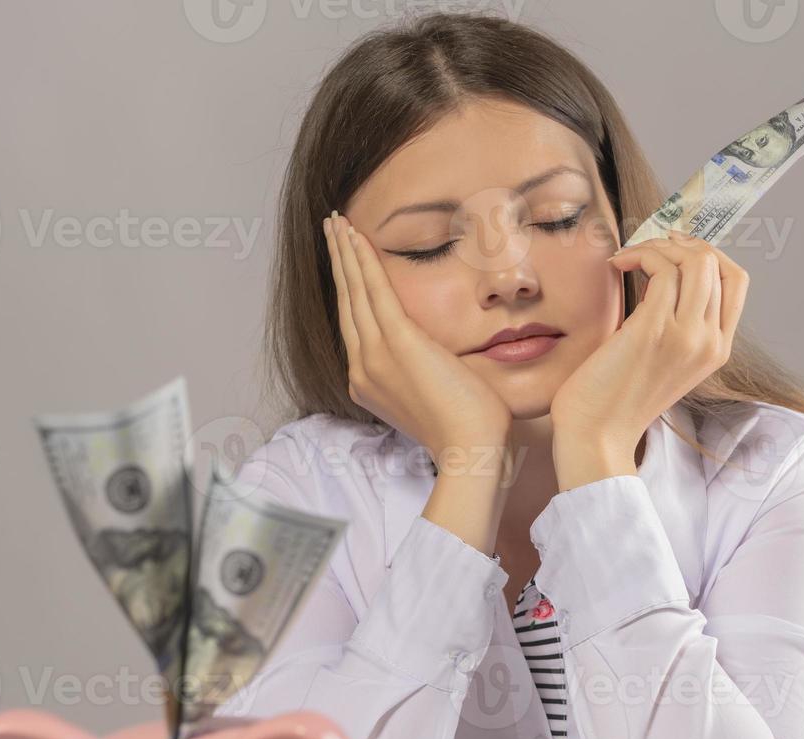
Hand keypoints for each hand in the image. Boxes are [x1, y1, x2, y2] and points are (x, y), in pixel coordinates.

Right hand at [323, 212, 513, 470]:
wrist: (471, 450)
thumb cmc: (468, 431)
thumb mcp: (439, 395)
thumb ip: (431, 370)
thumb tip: (447, 356)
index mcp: (371, 382)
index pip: (356, 324)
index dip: (349, 287)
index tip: (345, 260)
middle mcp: (363, 368)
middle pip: (346, 302)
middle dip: (338, 261)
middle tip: (332, 228)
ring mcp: (375, 356)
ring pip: (353, 291)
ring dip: (344, 252)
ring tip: (336, 222)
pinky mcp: (397, 343)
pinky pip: (372, 291)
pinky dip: (361, 260)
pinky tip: (354, 236)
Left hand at [549, 230, 747, 455]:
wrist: (596, 436)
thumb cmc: (616, 398)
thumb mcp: (662, 359)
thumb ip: (675, 324)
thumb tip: (664, 275)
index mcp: (717, 350)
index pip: (736, 281)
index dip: (707, 252)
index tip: (674, 247)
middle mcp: (710, 342)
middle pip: (716, 263)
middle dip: (680, 243)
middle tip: (646, 246)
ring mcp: (686, 336)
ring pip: (693, 260)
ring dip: (656, 246)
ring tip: (628, 257)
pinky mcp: (654, 330)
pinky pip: (661, 269)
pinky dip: (640, 255)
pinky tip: (618, 265)